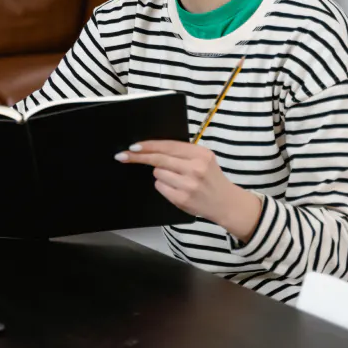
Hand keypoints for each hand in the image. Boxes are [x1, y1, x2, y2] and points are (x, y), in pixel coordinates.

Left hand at [116, 140, 261, 241]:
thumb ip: (182, 152)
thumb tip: (151, 147)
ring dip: (160, 174)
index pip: (168, 146)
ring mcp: (188, 185)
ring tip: (176, 178)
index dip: (148, 145)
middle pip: (158, 159)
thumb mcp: (203, 158)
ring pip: (158, 173)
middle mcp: (195, 168)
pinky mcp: (182, 199)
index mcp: (200, 154)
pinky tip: (176, 188)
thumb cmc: (210, 177)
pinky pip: (160, 187)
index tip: (133, 146)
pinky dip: (163, 186)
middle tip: (122, 156)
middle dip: (138, 157)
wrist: (225, 202)